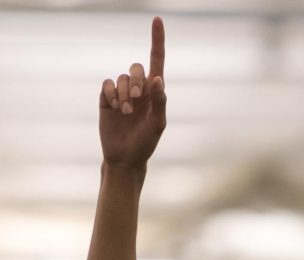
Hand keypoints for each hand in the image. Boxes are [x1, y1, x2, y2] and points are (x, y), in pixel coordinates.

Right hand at [99, 17, 165, 168]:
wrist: (124, 159)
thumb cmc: (145, 144)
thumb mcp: (157, 126)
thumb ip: (160, 103)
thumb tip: (157, 80)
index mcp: (154, 93)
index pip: (157, 61)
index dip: (157, 40)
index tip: (157, 20)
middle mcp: (139, 90)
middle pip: (136, 68)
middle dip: (137, 81)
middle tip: (137, 99)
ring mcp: (122, 94)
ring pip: (121, 78)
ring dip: (124, 94)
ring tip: (126, 112)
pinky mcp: (107, 100)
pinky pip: (107, 85)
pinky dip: (112, 93)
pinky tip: (115, 107)